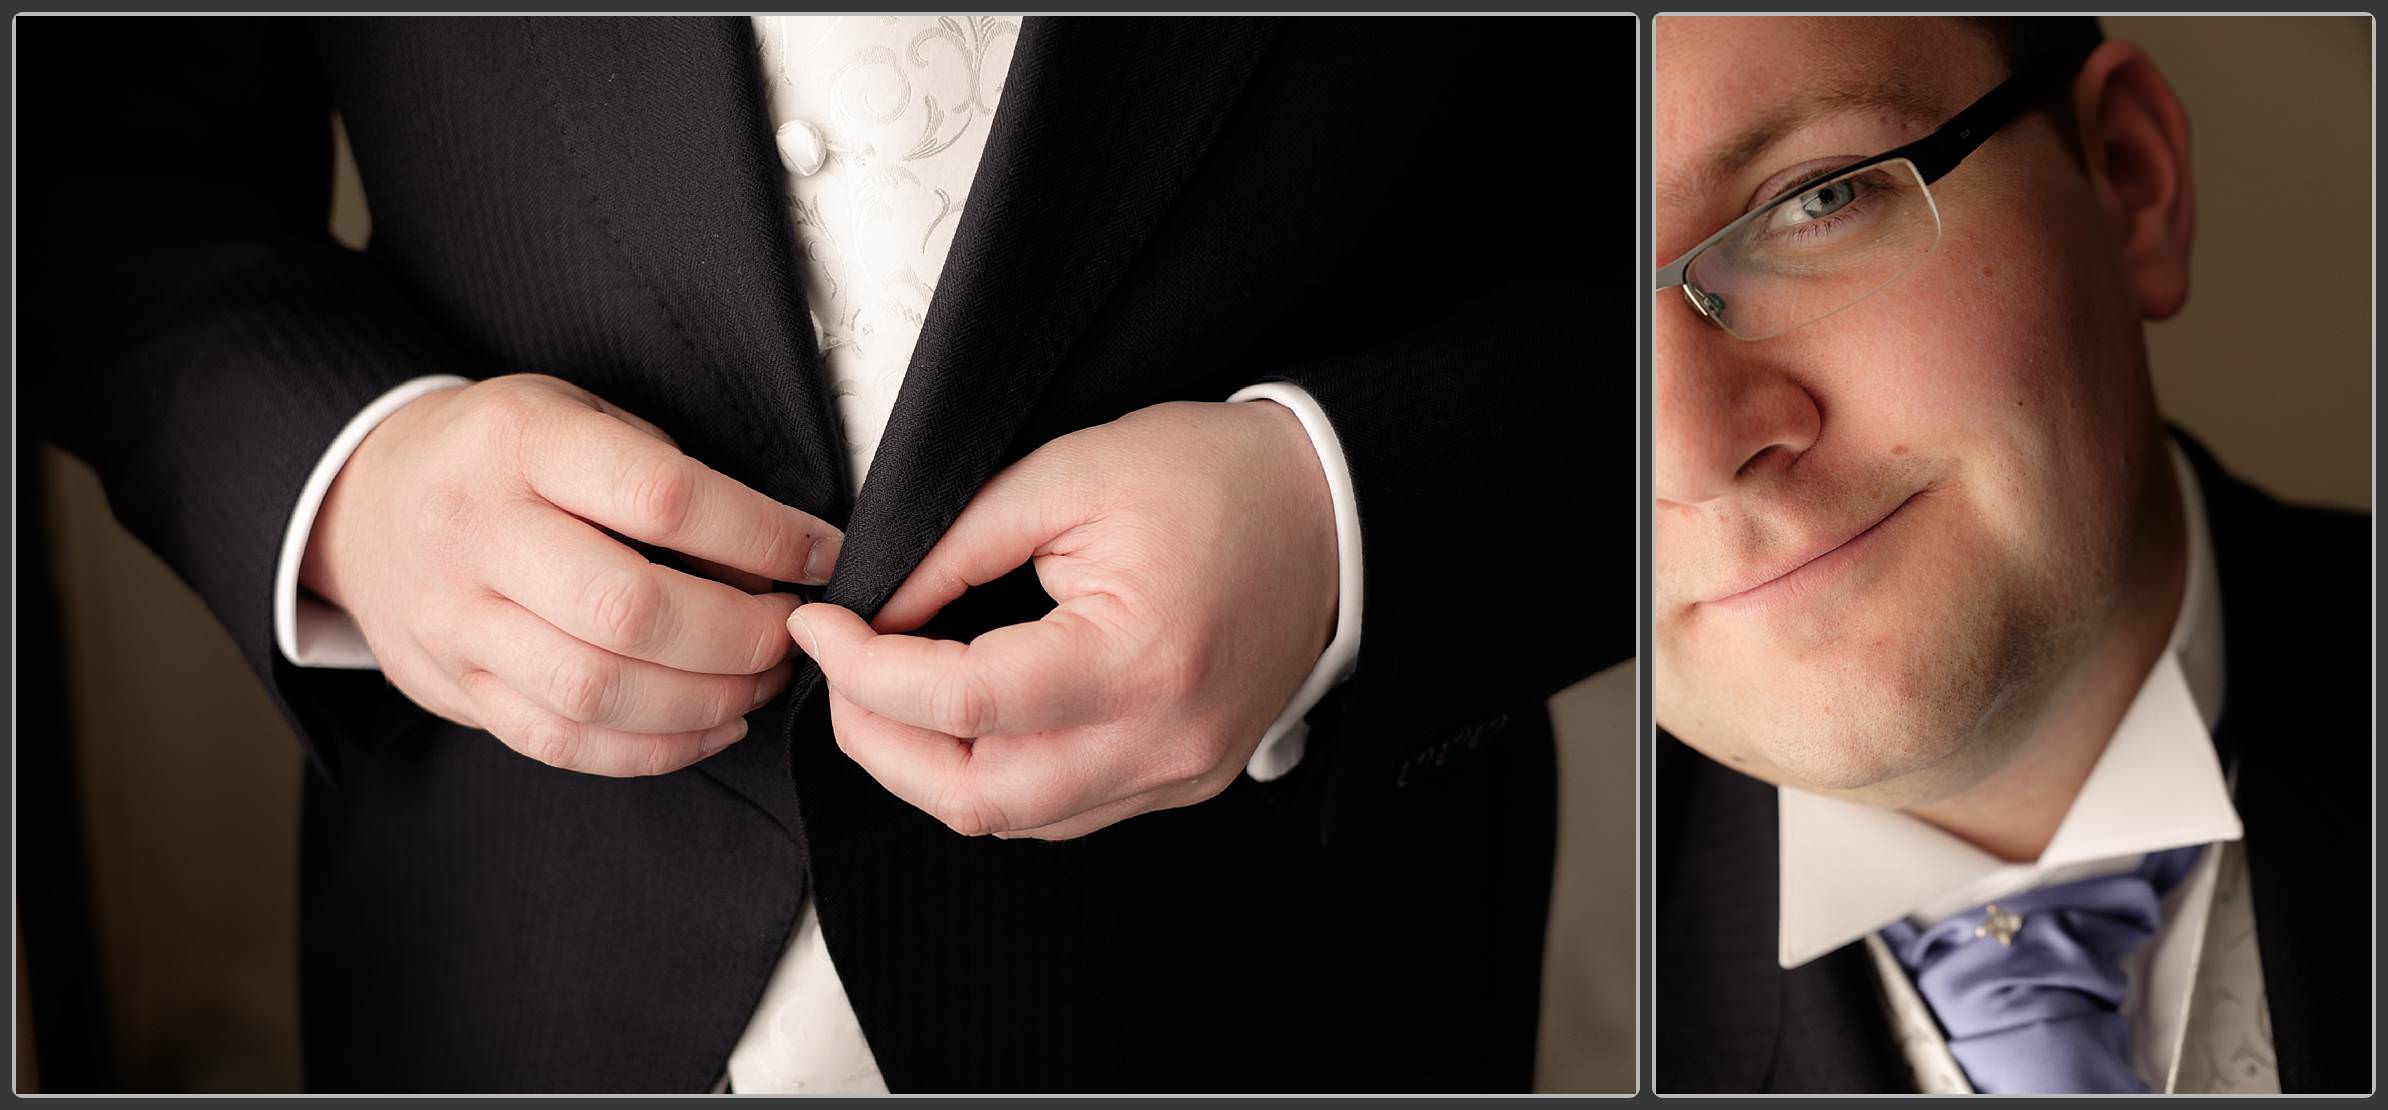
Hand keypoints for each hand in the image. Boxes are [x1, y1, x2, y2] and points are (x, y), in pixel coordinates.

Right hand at [302, 373, 843, 775]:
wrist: (364, 499)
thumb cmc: (505, 456)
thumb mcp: (575, 418)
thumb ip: (666, 479)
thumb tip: (781, 561)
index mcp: (520, 442)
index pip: (662, 498)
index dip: (762, 536)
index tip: (822, 556)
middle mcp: (476, 532)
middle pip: (629, 609)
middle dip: (739, 634)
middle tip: (792, 633)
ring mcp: (453, 619)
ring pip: (595, 689)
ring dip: (705, 698)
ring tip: (761, 680)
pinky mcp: (451, 687)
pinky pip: (560, 741)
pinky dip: (653, 748)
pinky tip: (710, 724)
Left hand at [788, 400, 1337, 839]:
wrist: (1329, 512)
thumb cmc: (1212, 478)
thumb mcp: (1067, 476)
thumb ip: (956, 546)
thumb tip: (874, 609)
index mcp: (1137, 658)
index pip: (963, 702)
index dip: (866, 671)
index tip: (820, 626)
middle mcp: (1161, 741)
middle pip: (976, 796)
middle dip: (880, 742)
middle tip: (839, 676)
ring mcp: (1178, 773)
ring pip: (1013, 821)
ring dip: (931, 769)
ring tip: (890, 696)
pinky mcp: (1184, 780)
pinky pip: (1062, 812)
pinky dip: (996, 775)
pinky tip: (966, 721)